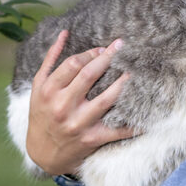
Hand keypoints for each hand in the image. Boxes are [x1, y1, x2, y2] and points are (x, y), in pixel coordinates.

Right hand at [25, 30, 134, 175]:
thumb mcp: (38, 87)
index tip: (103, 49)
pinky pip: (116, 130)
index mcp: (48, 90)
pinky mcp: (91, 139)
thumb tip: (65, 33)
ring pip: (106, 99)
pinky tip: (148, 116)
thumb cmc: (41, 114)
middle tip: (123, 47)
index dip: (91, 53)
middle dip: (108, 58)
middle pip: (89, 76)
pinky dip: (133, 125)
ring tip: (135, 71)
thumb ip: (50, 59)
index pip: (73, 64)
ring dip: (123, 83)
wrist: (41, 153)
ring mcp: (77, 123)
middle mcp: (62, 106)